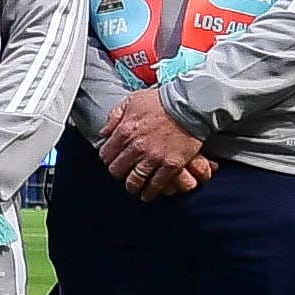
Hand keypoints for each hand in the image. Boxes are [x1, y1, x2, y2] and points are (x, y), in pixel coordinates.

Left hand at [97, 84, 213, 198]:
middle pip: (118, 170)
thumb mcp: (132, 101)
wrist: (189, 105)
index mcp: (125, 131)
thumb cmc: (161, 101)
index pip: (106, 155)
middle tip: (123, 172)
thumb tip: (105, 132)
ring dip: (133, 186)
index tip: (112, 160)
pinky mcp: (171, 165)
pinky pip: (157, 184)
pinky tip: (148, 194)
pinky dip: (151, 192)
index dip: (108, 159)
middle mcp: (137, 147)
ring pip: (135, 181)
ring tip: (134, 187)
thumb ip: (115, 116)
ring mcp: (154, 158)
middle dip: (119, 172)